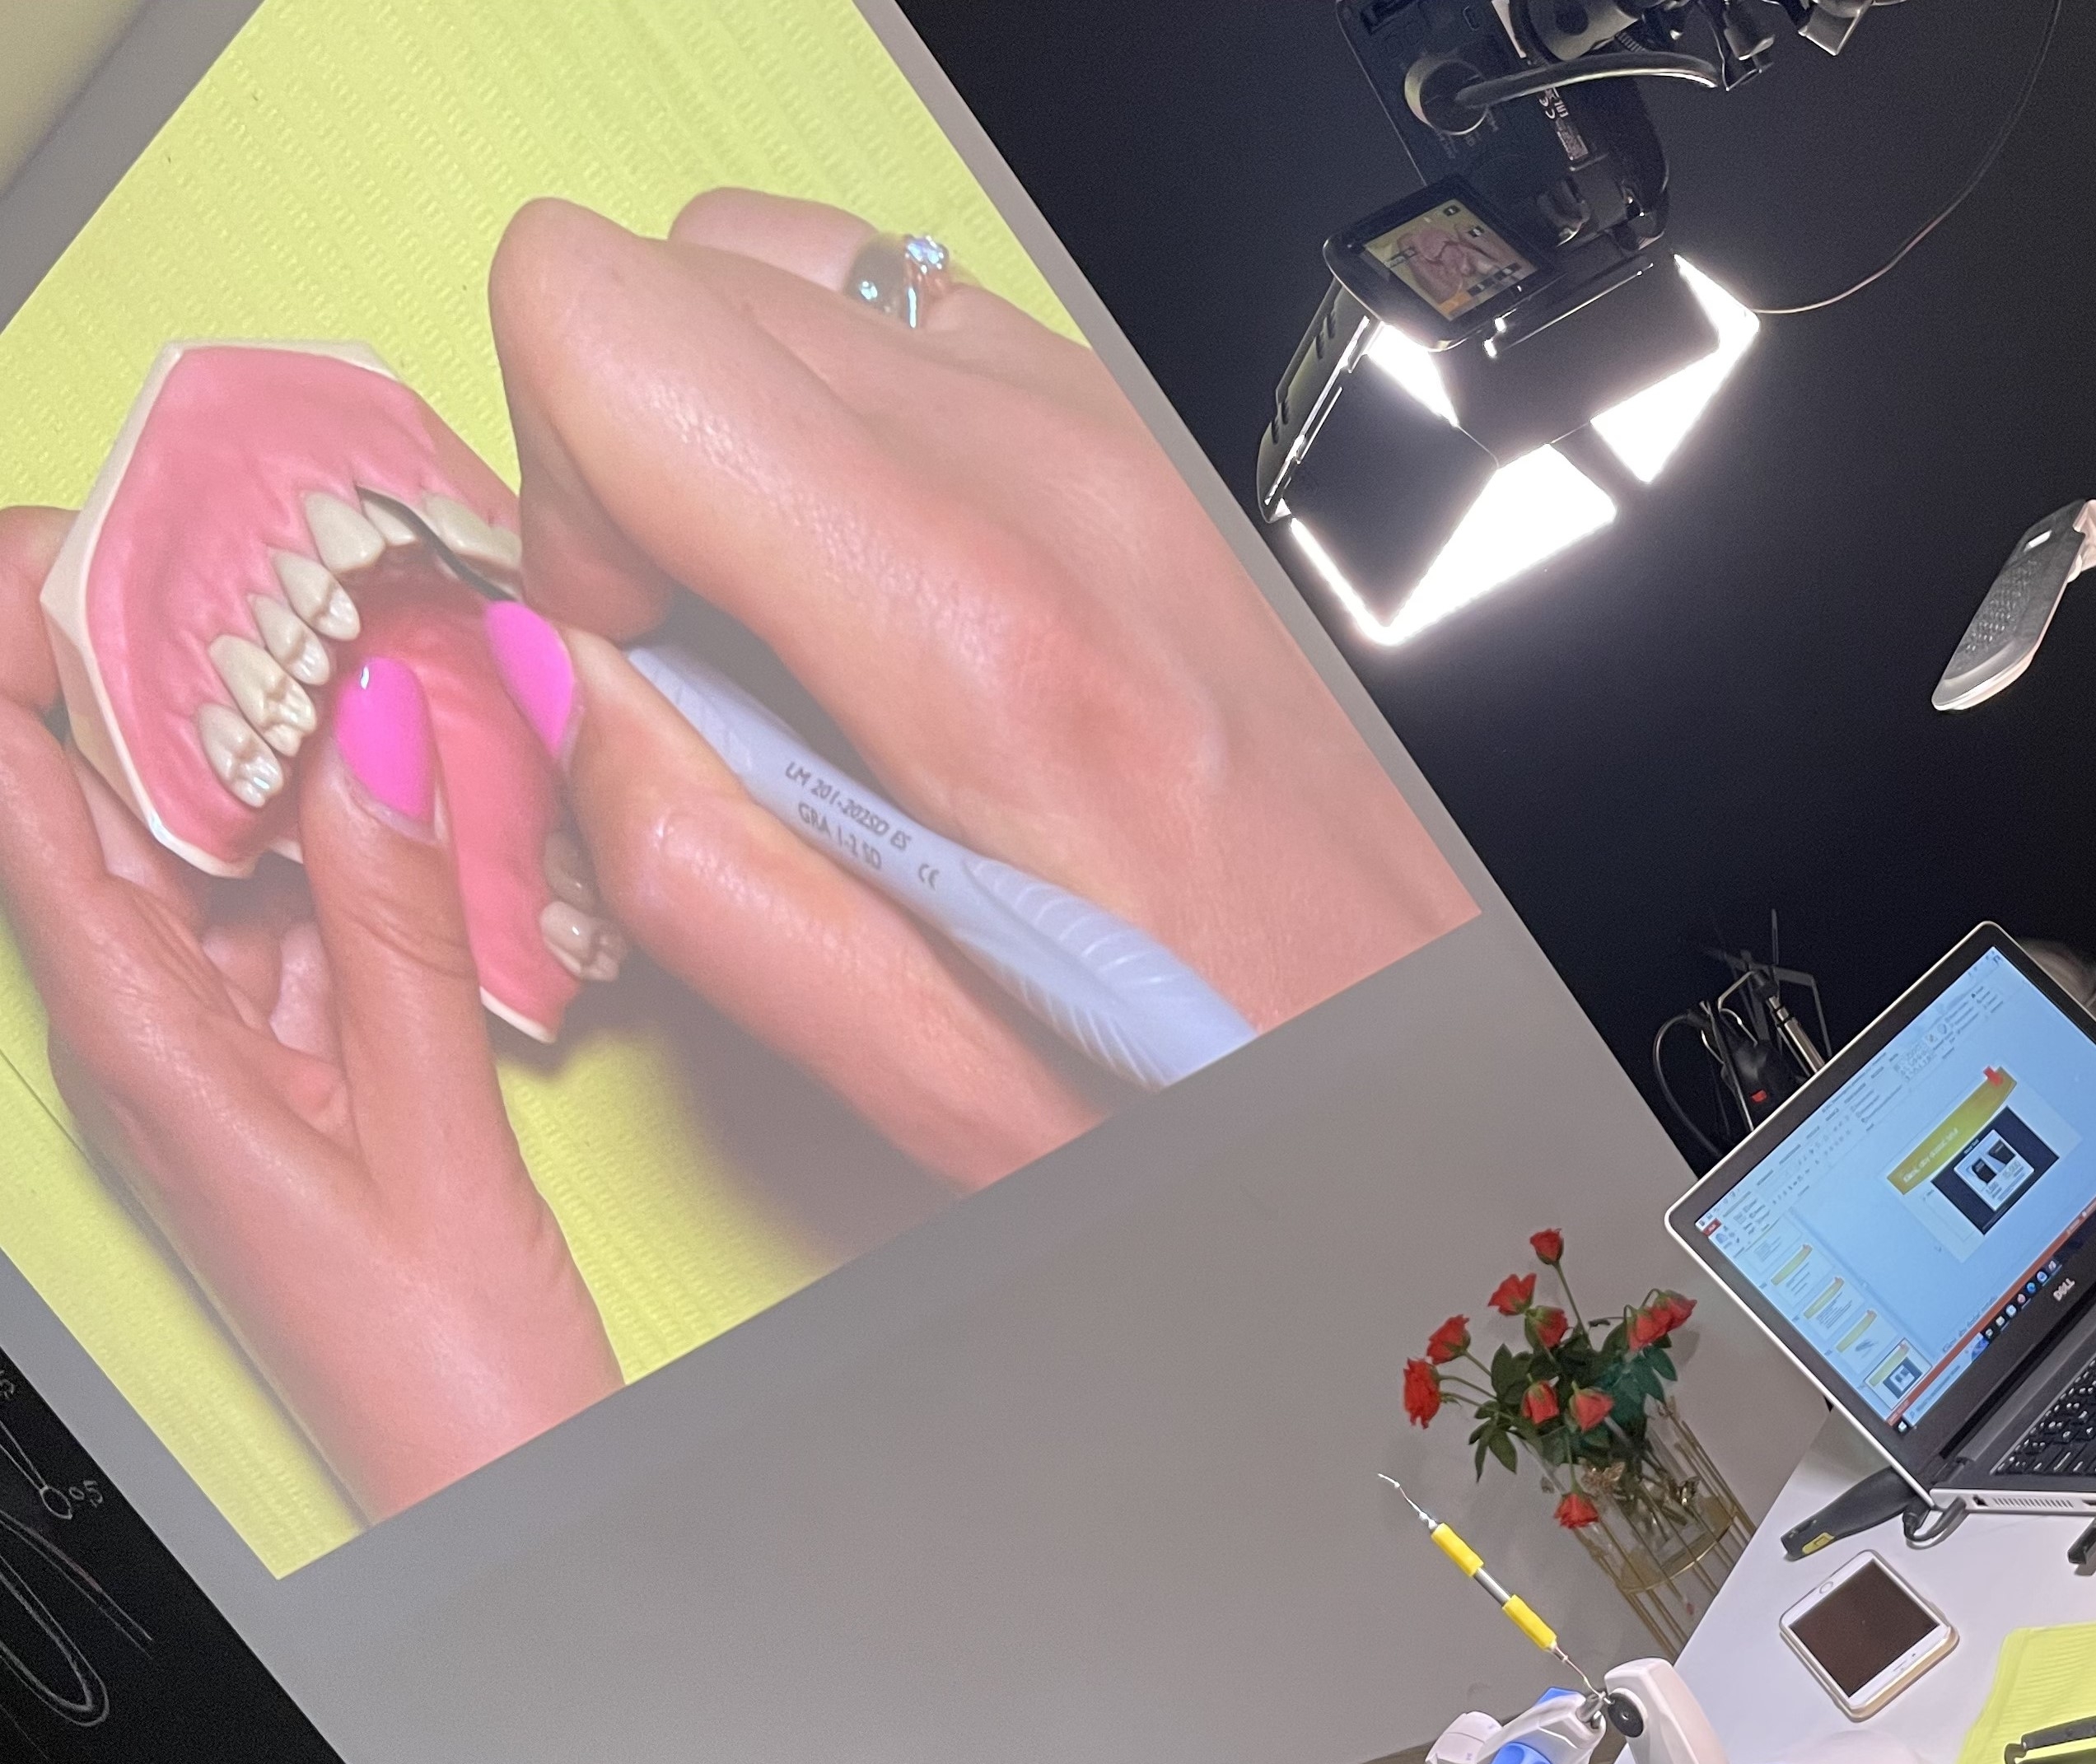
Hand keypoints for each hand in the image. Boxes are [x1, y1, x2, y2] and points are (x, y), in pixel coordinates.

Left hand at [0, 508, 620, 1518]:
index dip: (21, 641)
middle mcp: (152, 1033)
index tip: (96, 530)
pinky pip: (292, 901)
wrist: (493, 1499)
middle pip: (95, 791)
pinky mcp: (294, 1060)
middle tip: (268, 540)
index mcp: (143, 1048)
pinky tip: (418, 764)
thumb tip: (368, 732)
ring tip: (363, 623)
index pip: (13, 793)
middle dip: (158, 651)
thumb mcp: (432, 1135)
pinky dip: (345, 823)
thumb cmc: (446, 1372)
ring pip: (206, 836)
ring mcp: (221, 1043)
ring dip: (271, 728)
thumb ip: (398, 927)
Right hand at [481, 189, 1470, 1182]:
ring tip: (815, 612)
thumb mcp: (931, 1061)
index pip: (611, 326)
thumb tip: (556, 688)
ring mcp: (1128, 435)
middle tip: (717, 650)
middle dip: (638, 458)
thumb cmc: (1219, 1058)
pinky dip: (877, 424)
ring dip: (754, 425)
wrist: (1444, 1010)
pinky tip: (921, 585)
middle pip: (693, 280)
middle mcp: (1059, 478)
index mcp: (971, 632)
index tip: (628, 642)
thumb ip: (695, 867)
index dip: (560, 493)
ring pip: (811, 276)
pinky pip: (939, 330)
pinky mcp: (1164, 442)